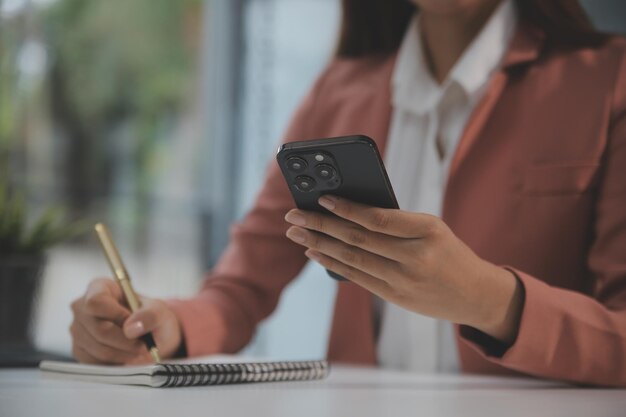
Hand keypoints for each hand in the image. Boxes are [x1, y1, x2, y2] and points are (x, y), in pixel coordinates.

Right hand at [70, 278, 182, 363]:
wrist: (148, 336)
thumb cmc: (150, 317)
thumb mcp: (159, 311)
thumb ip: (150, 315)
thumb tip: (130, 329)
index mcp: (99, 288)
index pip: (96, 301)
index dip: (117, 315)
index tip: (133, 323)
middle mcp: (82, 307)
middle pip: (98, 329)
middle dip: (126, 341)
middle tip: (144, 345)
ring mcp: (77, 330)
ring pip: (98, 349)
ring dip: (124, 354)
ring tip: (139, 350)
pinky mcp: (79, 350)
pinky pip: (95, 363)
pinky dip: (116, 362)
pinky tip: (126, 355)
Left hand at [284, 195, 523, 343]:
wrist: (474, 294)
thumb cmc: (449, 253)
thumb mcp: (432, 228)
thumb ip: (396, 221)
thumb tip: (347, 212)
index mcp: (427, 230)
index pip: (378, 218)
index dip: (346, 208)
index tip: (322, 197)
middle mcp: (414, 256)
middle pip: (357, 238)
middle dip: (320, 224)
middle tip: (294, 215)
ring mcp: (403, 280)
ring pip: (352, 258)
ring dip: (319, 243)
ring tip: (296, 231)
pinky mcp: (394, 296)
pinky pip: (357, 276)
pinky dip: (333, 262)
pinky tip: (315, 251)